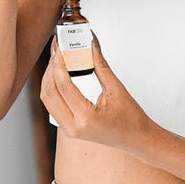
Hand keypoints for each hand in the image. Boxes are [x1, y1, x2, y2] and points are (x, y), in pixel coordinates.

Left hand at [41, 31, 152, 154]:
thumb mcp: (116, 88)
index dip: (59, 63)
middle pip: (49, 92)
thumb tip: (91, 44)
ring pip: (47, 100)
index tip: (60, 48)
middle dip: (50, 68)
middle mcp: (73, 127)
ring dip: (49, 78)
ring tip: (57, 61)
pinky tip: (58, 77)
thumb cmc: (131, 119)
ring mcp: (69, 130)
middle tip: (57, 50)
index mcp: (86, 118)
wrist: (137, 139)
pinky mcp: (69, 129)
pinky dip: (52, 90)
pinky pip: (52, 107)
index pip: (63, 85)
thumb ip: (100, 64)